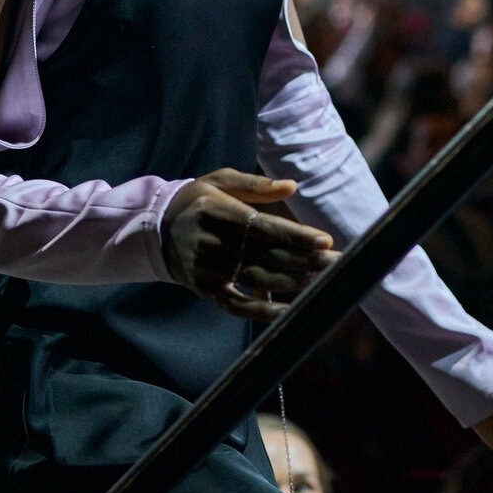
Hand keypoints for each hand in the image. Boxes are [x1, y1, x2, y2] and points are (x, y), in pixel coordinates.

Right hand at [160, 169, 335, 321]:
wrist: (154, 229)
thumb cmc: (198, 200)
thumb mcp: (219, 180)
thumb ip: (255, 184)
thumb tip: (291, 186)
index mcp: (217, 210)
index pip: (263, 226)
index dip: (295, 236)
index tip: (325, 241)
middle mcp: (211, 241)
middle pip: (267, 254)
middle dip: (305, 260)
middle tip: (338, 264)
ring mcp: (207, 269)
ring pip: (257, 278)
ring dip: (293, 282)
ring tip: (323, 281)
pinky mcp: (205, 289)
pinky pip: (236, 305)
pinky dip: (262, 310)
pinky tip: (288, 312)